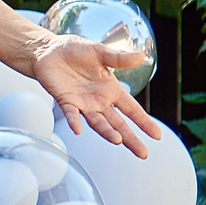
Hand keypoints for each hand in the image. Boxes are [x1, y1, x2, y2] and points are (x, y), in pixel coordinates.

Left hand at [32, 35, 162, 157]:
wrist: (49, 51)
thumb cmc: (75, 51)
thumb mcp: (100, 52)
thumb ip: (118, 58)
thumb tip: (142, 57)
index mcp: (111, 89)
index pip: (132, 108)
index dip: (144, 121)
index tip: (156, 135)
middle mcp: (99, 101)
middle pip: (118, 123)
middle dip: (130, 138)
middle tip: (142, 153)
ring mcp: (82, 103)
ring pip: (98, 122)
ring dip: (107, 132)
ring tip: (118, 141)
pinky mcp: (65, 101)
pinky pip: (70, 113)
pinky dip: (74, 121)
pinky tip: (78, 129)